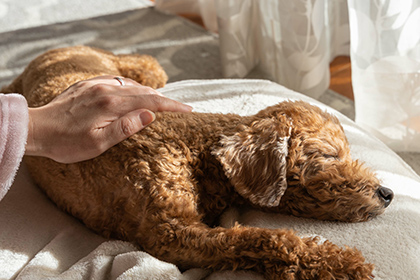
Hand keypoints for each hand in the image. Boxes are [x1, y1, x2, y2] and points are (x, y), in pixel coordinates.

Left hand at [25, 76, 191, 163]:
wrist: (37, 129)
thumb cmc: (66, 143)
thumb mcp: (97, 144)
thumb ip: (125, 128)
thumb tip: (150, 115)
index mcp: (111, 105)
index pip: (150, 102)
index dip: (172, 106)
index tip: (188, 109)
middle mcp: (106, 90)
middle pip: (144, 91)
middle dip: (165, 99)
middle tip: (181, 108)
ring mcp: (96, 85)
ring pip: (132, 85)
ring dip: (150, 93)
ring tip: (162, 103)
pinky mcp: (88, 85)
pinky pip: (118, 82)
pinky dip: (132, 88)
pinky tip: (135, 93)